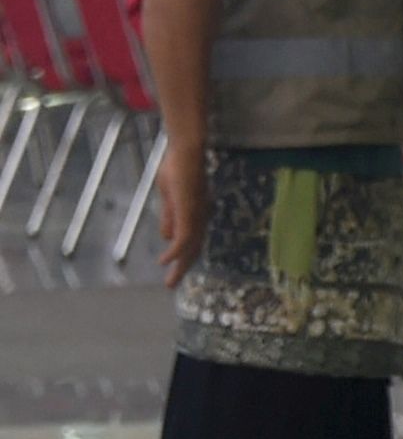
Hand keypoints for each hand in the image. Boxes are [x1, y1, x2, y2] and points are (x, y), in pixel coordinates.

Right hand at [156, 150, 203, 284]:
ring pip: (190, 247)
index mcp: (196, 215)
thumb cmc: (178, 169)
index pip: (191, 242)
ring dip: (179, 266)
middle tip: (170, 285)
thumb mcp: (170, 198)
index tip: (172, 271)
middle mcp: (200, 218)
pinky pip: (184, 236)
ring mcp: (196, 215)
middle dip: (181, 268)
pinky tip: (166, 260)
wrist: (186, 153)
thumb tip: (166, 238)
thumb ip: (170, 217)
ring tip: (169, 281)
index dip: (183, 258)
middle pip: (193, 248)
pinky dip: (175, 251)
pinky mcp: (190, 211)